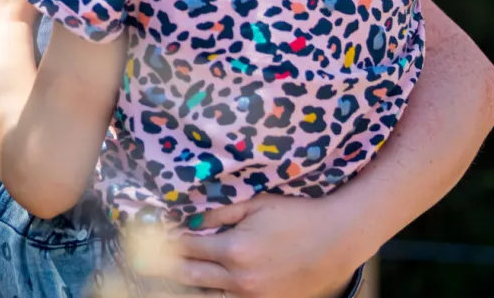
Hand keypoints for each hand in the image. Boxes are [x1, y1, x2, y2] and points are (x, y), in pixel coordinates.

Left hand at [176, 195, 369, 297]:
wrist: (338, 239)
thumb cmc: (297, 216)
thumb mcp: (256, 204)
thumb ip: (219, 212)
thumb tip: (188, 220)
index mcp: (235, 251)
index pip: (187, 248)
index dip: (170, 240)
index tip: (159, 234)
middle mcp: (240, 279)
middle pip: (189, 276)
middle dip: (169, 264)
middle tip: (155, 257)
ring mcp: (254, 297)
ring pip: (207, 296)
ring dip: (191, 282)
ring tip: (181, 270)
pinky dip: (218, 292)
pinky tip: (211, 282)